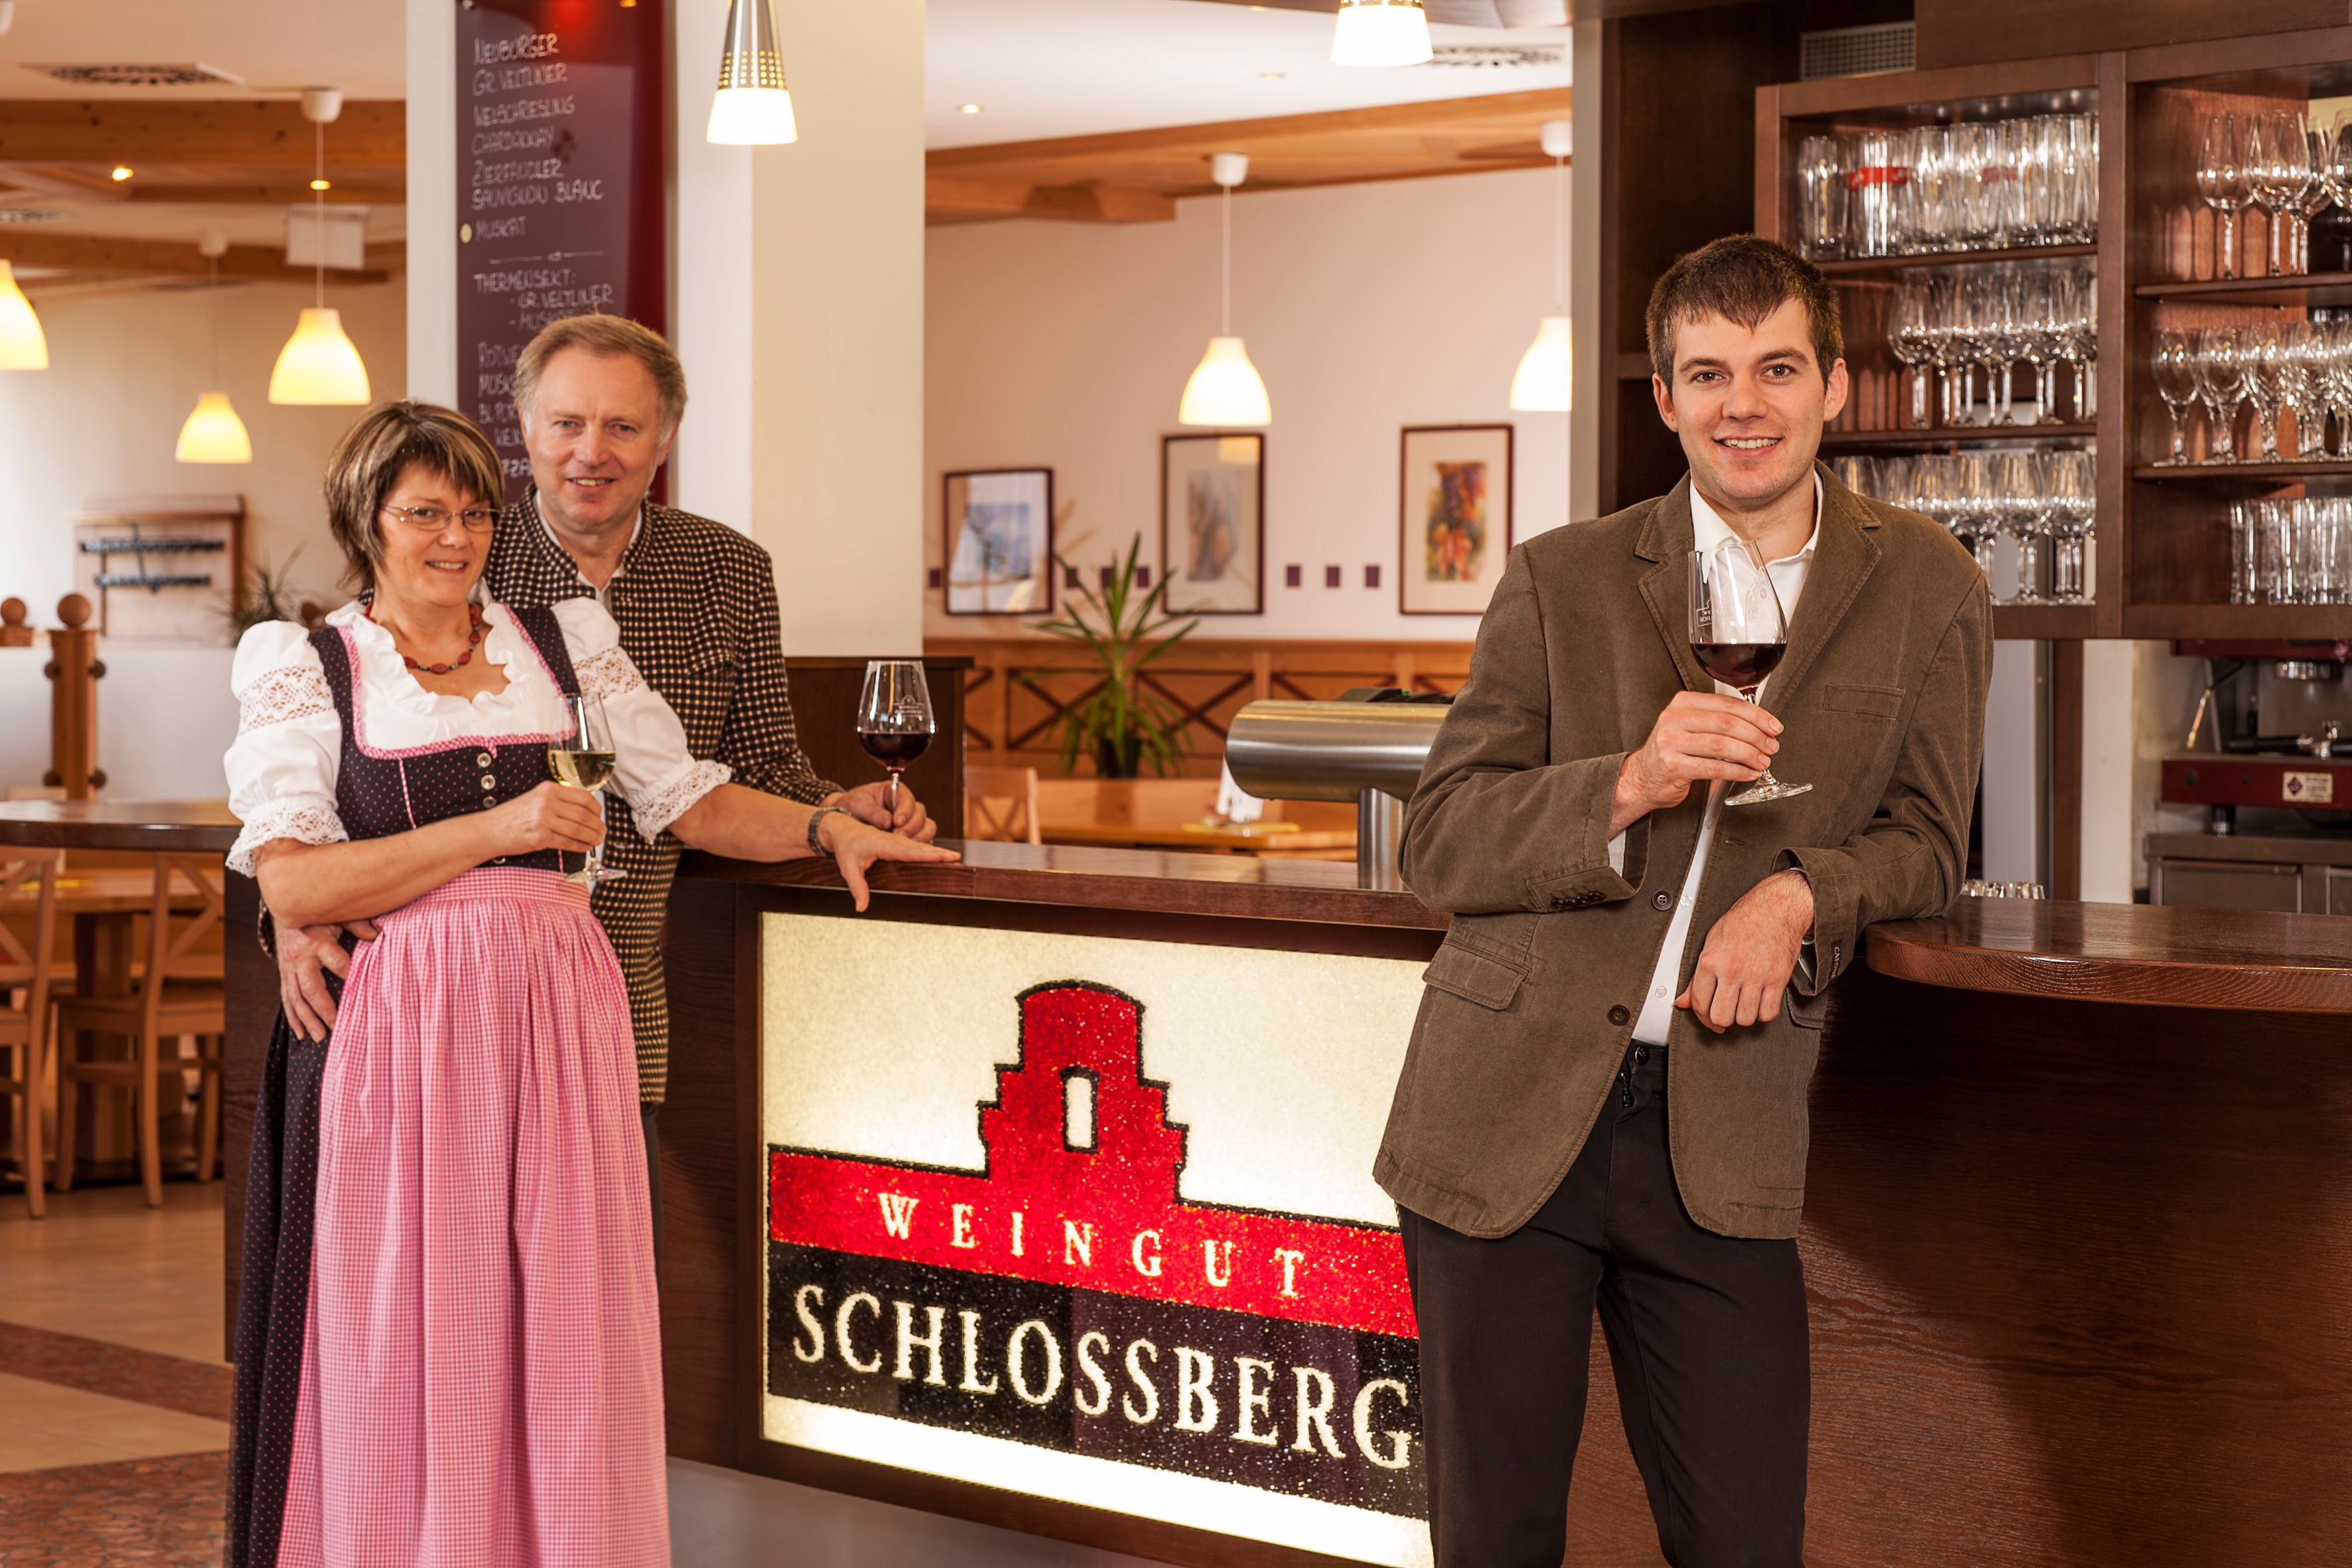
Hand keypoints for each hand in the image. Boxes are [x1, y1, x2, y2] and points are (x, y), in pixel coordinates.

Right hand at [274, 915, 380, 1042]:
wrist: (285, 908)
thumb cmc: (318, 914)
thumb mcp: (338, 915)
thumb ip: (358, 925)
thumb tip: (378, 937)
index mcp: (317, 941)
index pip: (336, 962)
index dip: (350, 974)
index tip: (364, 989)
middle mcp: (300, 958)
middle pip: (310, 988)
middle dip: (323, 1010)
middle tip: (336, 1027)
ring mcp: (288, 969)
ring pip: (296, 998)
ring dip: (307, 1020)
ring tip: (319, 1038)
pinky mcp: (284, 975)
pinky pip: (286, 999)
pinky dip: (292, 1017)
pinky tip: (300, 1034)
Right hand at [488, 780, 605, 859]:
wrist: (490, 829)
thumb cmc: (514, 816)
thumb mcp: (536, 798)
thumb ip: (558, 800)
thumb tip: (585, 810)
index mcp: (549, 789)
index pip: (583, 797)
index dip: (597, 809)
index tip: (600, 816)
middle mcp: (547, 802)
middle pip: (584, 814)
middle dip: (597, 826)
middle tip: (602, 832)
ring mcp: (544, 820)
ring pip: (578, 829)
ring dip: (591, 837)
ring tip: (596, 841)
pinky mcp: (540, 837)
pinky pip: (567, 842)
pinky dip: (579, 846)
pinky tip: (584, 847)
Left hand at [819, 811, 960, 911]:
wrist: (842, 828)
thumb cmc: (845, 846)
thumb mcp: (848, 867)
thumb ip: (857, 887)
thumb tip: (861, 907)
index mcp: (884, 844)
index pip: (911, 851)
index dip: (929, 855)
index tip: (944, 856)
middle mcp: (894, 840)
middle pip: (921, 847)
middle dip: (940, 852)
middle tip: (957, 858)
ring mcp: (898, 840)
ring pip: (921, 845)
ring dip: (938, 851)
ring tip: (954, 857)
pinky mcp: (898, 842)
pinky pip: (916, 845)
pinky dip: (929, 850)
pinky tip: (940, 855)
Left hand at [826, 780, 936, 843]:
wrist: (844, 820)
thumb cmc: (852, 806)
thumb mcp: (858, 804)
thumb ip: (873, 812)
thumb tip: (888, 823)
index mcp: (894, 793)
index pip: (907, 799)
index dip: (905, 810)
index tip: (896, 822)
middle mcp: (906, 807)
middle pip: (920, 814)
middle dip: (912, 826)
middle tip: (899, 836)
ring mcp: (910, 822)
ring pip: (927, 827)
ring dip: (919, 837)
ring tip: (905, 846)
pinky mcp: (911, 837)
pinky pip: (924, 842)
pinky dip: (919, 848)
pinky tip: (909, 853)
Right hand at [1613, 691, 1782, 833]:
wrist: (1641, 778)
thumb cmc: (1670, 754)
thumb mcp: (1689, 727)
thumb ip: (1717, 721)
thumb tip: (1759, 725)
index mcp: (1682, 703)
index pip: (1726, 704)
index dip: (1756, 715)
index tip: (1772, 725)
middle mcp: (1674, 719)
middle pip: (1727, 723)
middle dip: (1756, 735)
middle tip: (1770, 746)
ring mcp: (1671, 742)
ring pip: (1722, 745)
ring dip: (1749, 754)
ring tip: (1762, 761)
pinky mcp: (1673, 766)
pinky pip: (1714, 768)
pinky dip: (1737, 771)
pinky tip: (1747, 773)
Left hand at [1675, 870, 1814, 1032]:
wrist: (1777, 907)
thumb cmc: (1745, 920)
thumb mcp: (1712, 942)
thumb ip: (1697, 976)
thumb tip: (1683, 1001)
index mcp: (1711, 960)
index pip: (1699, 1003)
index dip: (1701, 1016)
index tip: (1707, 1017)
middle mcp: (1732, 969)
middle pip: (1721, 1017)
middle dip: (1721, 1020)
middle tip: (1725, 1013)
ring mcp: (1756, 975)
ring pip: (1745, 1019)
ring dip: (1743, 1016)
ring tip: (1742, 1004)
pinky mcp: (1777, 979)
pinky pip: (1768, 1013)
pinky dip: (1763, 1013)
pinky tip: (1759, 1002)